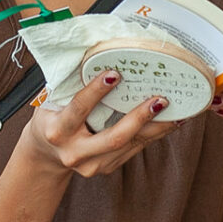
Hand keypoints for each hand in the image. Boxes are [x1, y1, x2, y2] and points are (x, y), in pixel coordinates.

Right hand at [17, 69, 182, 178]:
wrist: (46, 153)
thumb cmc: (51, 119)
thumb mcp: (52, 102)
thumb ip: (71, 85)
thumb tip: (97, 54)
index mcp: (58, 130)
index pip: (78, 109)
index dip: (95, 91)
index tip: (114, 73)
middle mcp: (75, 151)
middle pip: (113, 137)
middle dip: (138, 118)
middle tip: (159, 100)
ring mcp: (92, 163)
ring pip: (130, 145)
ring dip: (156, 128)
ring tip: (176, 111)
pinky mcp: (106, 167)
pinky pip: (134, 149)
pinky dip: (153, 134)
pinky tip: (169, 122)